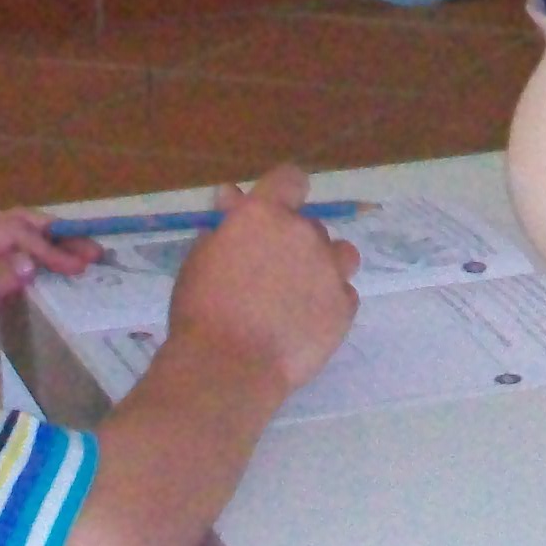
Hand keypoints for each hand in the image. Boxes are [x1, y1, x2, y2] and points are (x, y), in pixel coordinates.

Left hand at [0, 210, 97, 377]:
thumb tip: (34, 263)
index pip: (12, 233)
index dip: (49, 247)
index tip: (81, 269)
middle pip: (12, 227)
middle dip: (54, 236)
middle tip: (93, 253)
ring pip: (6, 242)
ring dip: (42, 247)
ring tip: (76, 260)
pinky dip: (26, 263)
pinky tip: (39, 278)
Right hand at [165, 163, 360, 393]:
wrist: (229, 367)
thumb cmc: (202, 311)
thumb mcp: (200, 260)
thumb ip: (225, 227)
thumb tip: (233, 199)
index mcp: (265, 214)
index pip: (291, 179)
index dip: (284, 192)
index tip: (272, 211)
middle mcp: (304, 234)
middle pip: (311, 224)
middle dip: (293, 241)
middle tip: (269, 273)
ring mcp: (330, 270)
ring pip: (340, 253)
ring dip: (324, 264)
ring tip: (299, 292)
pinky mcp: (345, 306)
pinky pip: (344, 292)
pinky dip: (329, 301)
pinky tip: (306, 321)